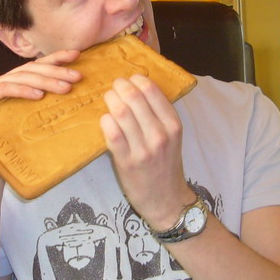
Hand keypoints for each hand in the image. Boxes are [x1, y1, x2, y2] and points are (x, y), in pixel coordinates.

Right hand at [0, 50, 80, 176]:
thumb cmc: (13, 147)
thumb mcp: (35, 122)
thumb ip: (47, 107)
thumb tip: (77, 96)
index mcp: (14, 84)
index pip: (37, 66)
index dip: (56, 58)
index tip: (77, 55)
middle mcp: (0, 82)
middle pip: (30, 70)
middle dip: (55, 71)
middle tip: (77, 76)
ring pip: (20, 77)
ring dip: (44, 81)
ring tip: (65, 88)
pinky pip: (2, 89)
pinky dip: (22, 90)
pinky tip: (38, 95)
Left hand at [100, 74, 194, 228]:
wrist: (166, 199)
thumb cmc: (166, 165)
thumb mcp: (172, 137)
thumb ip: (159, 115)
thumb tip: (137, 89)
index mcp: (173, 124)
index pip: (151, 90)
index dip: (135, 79)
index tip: (129, 80)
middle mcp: (160, 134)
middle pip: (134, 97)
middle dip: (119, 86)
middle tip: (114, 88)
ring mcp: (143, 148)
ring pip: (121, 111)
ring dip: (110, 100)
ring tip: (108, 100)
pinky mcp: (127, 161)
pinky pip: (112, 132)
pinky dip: (105, 120)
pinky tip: (105, 120)